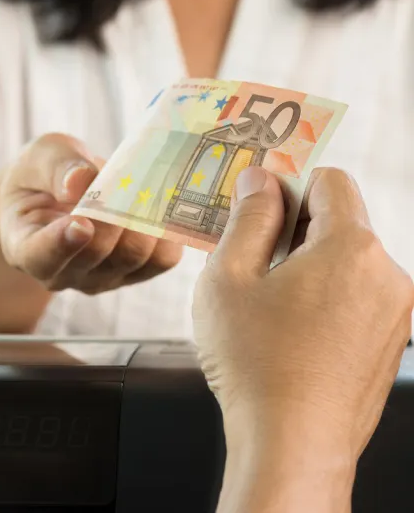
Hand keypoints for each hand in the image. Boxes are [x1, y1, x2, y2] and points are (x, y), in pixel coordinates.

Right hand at [0, 133, 182, 293]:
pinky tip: (159, 204)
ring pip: (133, 256)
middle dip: (114, 213)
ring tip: (143, 183)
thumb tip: (81, 181)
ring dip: (144, 216)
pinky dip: (167, 230)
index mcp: (25, 247)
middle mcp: (62, 273)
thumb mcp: (38, 157)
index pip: (41, 257)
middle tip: (126, 177)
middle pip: (96, 253)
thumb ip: (55, 166)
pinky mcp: (135, 274)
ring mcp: (100, 278)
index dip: (62, 244)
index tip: (81, 222)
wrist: (59, 196)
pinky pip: (162, 259)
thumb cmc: (42, 177)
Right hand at [194, 167, 413, 511]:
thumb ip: (247, 218)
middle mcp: (387, 274)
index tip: (255, 205)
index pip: (329, 181)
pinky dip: (325, 298)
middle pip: (341, 222)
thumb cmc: (254, 363)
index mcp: (351, 248)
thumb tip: (259, 179)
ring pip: (348, 262)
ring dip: (308, 266)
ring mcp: (396, 312)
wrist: (291, 445)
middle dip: (294, 229)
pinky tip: (290, 330)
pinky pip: (358, 298)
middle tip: (249, 259)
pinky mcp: (391, 343)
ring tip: (266, 304)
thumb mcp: (228, 278)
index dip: (287, 184)